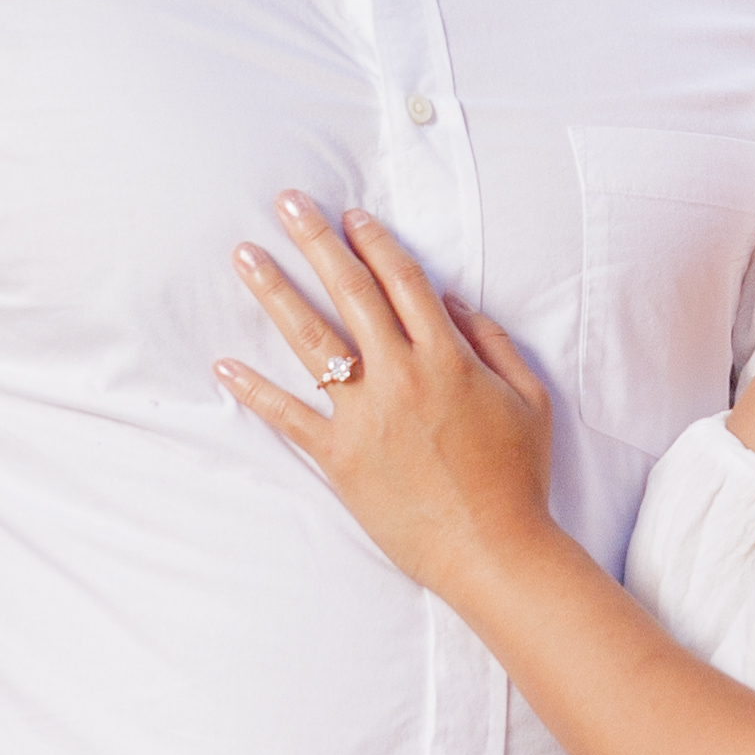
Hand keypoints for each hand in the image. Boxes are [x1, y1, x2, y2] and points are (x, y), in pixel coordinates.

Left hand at [222, 194, 563, 600]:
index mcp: (448, 358)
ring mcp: (367, 417)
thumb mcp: (529, 398)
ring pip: (312, 341)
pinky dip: (254, 391)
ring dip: (275, 292)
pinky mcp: (341, 459)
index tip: (350, 215)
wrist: (495, 551)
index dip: (375, 243)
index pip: (403, 282)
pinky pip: (289, 417)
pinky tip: (225, 365)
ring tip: (245, 255)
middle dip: (316, 242)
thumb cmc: (519, 477)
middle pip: (351, 293)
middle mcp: (402, 377)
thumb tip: (453, 299)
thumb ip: (493, 340)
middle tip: (286, 203)